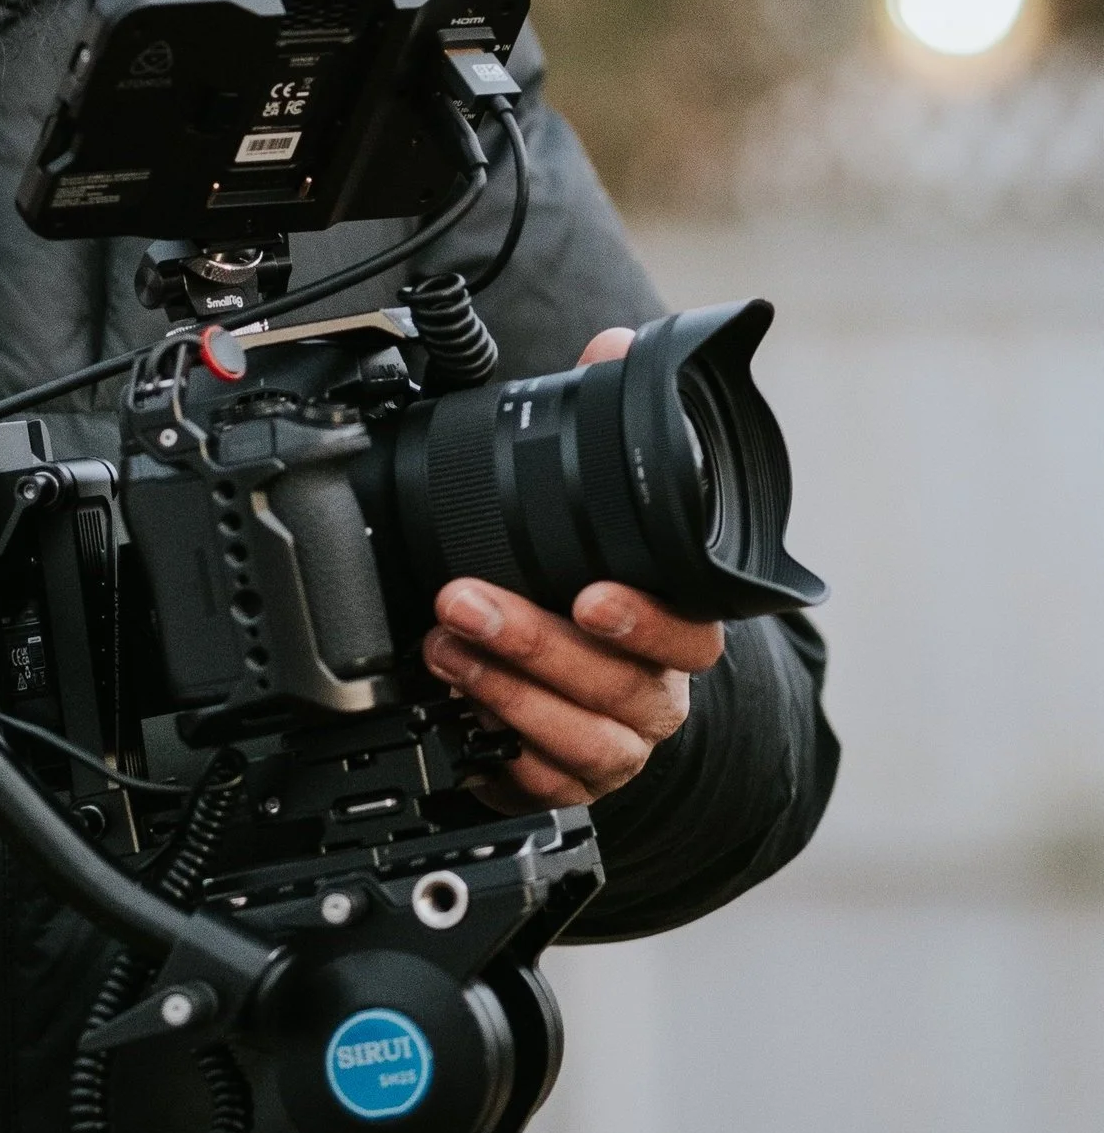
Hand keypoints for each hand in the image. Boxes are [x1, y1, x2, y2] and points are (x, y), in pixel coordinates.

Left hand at [420, 327, 725, 806]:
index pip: (690, 629)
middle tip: (466, 603)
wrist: (600, 691)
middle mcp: (656, 693)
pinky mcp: (570, 785)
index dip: (649, 618)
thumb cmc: (601, 587)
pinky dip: (502, 756)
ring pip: (578, 738)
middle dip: (536, 644)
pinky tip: (459, 722)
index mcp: (679, 628)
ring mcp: (616, 745)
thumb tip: (614, 345)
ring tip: (443, 649)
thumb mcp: (606, 503)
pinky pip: (545, 786)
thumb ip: (609, 421)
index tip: (593, 594)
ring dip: (504, 691)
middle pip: (619, 685)